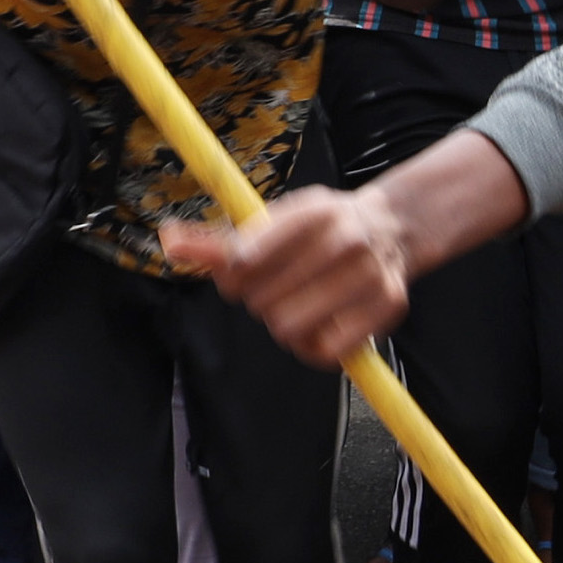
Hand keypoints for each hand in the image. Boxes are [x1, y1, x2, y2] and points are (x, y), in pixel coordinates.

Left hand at [161, 185, 412, 362]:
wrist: (393, 231)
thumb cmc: (321, 229)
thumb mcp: (276, 222)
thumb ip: (222, 239)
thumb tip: (168, 242)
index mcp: (312, 211)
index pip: (243, 258)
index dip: (231, 277)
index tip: (240, 275)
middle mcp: (345, 240)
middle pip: (261, 299)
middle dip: (258, 300)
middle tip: (276, 290)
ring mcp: (369, 276)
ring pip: (289, 328)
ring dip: (283, 325)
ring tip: (297, 307)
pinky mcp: (386, 309)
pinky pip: (324, 351)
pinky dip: (313, 347)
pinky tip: (320, 326)